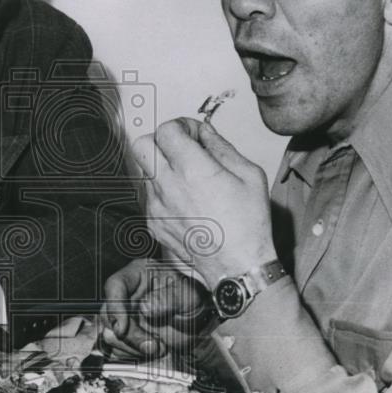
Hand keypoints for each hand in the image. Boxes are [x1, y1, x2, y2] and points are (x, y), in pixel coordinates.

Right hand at [100, 258, 214, 361]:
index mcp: (138, 275)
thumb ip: (168, 299)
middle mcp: (126, 294)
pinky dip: (131, 355)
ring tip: (158, 347)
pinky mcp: (123, 335)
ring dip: (132, 347)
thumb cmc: (193, 301)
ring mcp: (122, 316)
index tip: (122, 328)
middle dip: (129, 335)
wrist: (200, 324)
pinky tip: (150, 352)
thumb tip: (146, 308)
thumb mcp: (188, 296)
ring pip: (109, 334)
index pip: (115, 285)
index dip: (114, 307)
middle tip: (153, 345)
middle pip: (107, 314)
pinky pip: (116, 349)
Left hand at [132, 118, 276, 286]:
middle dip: (161, 141)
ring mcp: (156, 206)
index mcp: (192, 169)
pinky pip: (150, 196)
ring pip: (145, 171)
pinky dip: (163, 191)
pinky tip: (186, 201)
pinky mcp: (153, 223)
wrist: (238, 266)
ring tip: (189, 179)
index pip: (166, 129)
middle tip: (182, 149)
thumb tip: (205, 132)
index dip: (181, 125)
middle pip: (142, 144)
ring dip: (162, 166)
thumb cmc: (249, 224)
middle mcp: (168, 186)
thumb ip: (222, 146)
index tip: (193, 134)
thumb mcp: (249, 174)